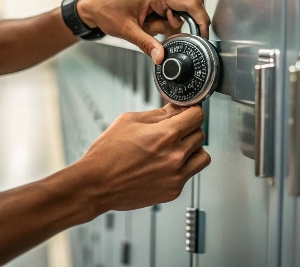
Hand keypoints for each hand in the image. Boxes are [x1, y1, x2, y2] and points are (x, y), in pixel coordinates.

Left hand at [76, 0, 209, 63]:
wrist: (94, 5)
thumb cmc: (107, 12)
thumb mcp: (127, 32)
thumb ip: (147, 44)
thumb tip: (161, 58)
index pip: (191, 3)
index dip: (202, 20)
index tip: (203, 36)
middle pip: (193, 1)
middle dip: (189, 21)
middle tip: (172, 35)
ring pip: (184, 6)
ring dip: (174, 22)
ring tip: (151, 28)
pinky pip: (173, 7)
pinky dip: (168, 19)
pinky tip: (151, 24)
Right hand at [77, 104, 210, 211]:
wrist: (96, 184)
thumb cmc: (107, 154)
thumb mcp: (130, 121)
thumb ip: (159, 113)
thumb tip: (176, 107)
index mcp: (166, 135)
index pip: (197, 115)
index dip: (191, 110)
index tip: (186, 112)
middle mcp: (175, 156)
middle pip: (200, 134)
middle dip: (189, 129)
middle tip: (174, 130)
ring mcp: (176, 176)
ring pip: (202, 156)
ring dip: (192, 150)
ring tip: (174, 149)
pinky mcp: (173, 191)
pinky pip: (189, 174)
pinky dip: (182, 168)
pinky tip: (164, 165)